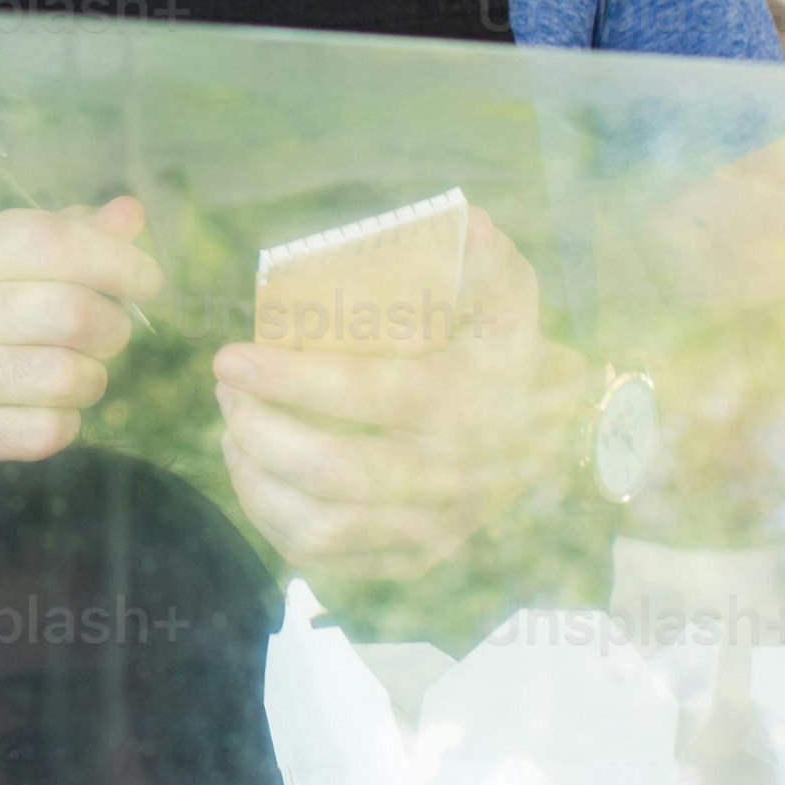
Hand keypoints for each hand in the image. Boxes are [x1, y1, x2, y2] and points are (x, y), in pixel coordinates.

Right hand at [0, 198, 162, 491]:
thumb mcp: (3, 267)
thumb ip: (67, 236)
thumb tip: (130, 214)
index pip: (51, 241)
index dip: (115, 260)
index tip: (149, 281)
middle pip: (69, 313)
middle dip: (113, 328)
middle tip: (112, 336)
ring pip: (64, 377)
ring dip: (93, 380)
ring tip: (79, 376)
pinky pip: (46, 432)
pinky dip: (66, 424)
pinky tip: (48, 413)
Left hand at [212, 205, 585, 583]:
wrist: (558, 440)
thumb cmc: (509, 354)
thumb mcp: (510, 299)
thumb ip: (486, 262)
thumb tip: (469, 223)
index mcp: (462, 402)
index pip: (364, 395)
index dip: (288, 379)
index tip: (228, 357)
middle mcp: (448, 475)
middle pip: (331, 470)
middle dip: (258, 432)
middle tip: (227, 392)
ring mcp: (431, 527)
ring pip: (319, 526)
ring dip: (256, 481)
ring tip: (232, 433)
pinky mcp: (413, 561)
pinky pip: (325, 558)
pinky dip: (274, 521)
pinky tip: (256, 476)